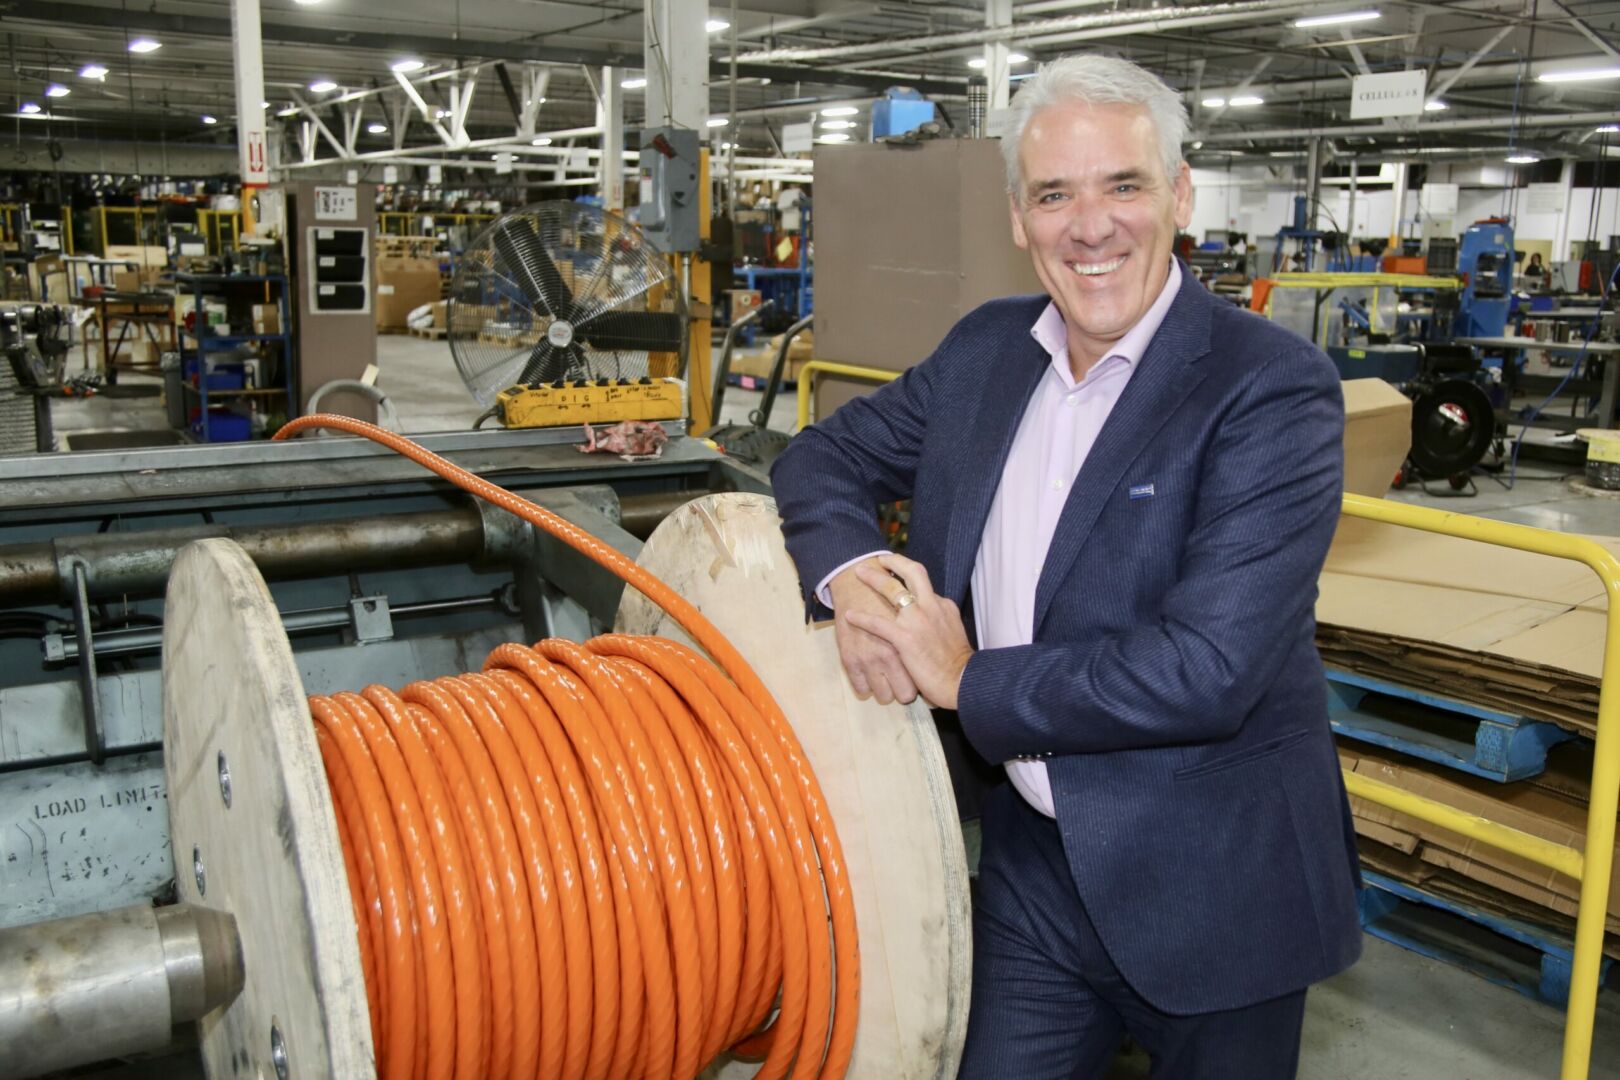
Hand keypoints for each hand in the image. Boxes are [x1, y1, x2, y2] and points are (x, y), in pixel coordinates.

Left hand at [845, 554, 972, 709]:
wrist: (964, 681)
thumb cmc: (958, 664)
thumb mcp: (953, 633)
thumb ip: (940, 621)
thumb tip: (930, 619)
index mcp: (943, 606)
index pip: (925, 584)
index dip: (909, 576)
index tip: (897, 571)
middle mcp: (931, 606)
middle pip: (913, 573)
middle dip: (894, 562)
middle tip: (878, 559)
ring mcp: (918, 620)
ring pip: (893, 590)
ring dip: (875, 579)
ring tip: (859, 573)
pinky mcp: (906, 638)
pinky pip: (878, 624)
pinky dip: (862, 618)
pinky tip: (850, 616)